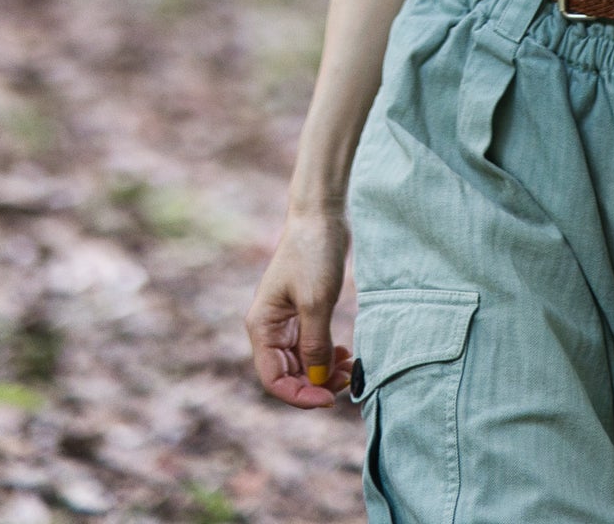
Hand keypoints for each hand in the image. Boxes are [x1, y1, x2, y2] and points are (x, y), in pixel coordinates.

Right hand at [246, 207, 354, 408]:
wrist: (321, 215)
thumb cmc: (313, 254)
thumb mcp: (316, 302)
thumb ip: (315, 345)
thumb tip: (317, 380)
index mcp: (262, 328)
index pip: (274, 380)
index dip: (300, 395)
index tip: (329, 398)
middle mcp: (270, 329)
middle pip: (289, 375)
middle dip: (317, 383)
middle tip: (349, 381)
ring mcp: (286, 323)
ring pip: (302, 363)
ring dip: (324, 371)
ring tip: (351, 367)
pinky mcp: (303, 314)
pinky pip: (312, 347)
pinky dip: (327, 356)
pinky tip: (346, 355)